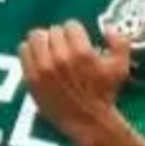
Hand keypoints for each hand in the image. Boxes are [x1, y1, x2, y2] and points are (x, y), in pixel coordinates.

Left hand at [19, 21, 130, 145]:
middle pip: (53, 30)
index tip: (77, 40)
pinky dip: (30, 50)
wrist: (87, 120)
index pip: (70, 25)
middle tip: (64, 46)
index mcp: (82, 53)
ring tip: (49, 48)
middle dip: (60, 36)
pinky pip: (23, 51)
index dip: (76, 32)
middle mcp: (61, 58)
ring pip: (36, 37)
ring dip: (44, 40)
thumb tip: (109, 28)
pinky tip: (38, 56)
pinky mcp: (31, 78)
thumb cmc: (104, 93)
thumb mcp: (120, 67)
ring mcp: (43, 68)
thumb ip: (120, 43)